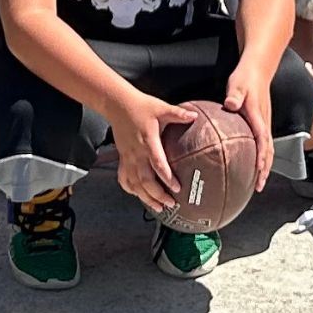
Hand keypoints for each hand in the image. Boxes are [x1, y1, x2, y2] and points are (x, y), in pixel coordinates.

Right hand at [111, 95, 190, 211]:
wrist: (118, 105)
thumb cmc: (141, 106)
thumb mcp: (161, 108)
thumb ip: (178, 114)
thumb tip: (195, 116)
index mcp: (148, 141)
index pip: (158, 164)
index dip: (167, 178)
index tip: (177, 188)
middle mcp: (136, 153)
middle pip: (145, 180)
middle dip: (157, 195)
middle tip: (171, 203)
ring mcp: (128, 158)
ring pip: (134, 184)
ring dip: (146, 197)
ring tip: (159, 207)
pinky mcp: (122, 159)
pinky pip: (124, 179)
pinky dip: (131, 190)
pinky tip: (139, 195)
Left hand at [221, 64, 274, 190]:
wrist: (258, 69)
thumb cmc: (246, 77)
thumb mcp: (237, 85)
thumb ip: (234, 95)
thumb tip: (231, 104)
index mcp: (258, 116)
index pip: (262, 140)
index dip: (261, 157)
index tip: (258, 171)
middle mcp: (264, 122)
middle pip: (269, 150)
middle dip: (265, 169)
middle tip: (260, 186)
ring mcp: (264, 123)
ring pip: (268, 149)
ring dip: (265, 166)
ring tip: (259, 182)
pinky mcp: (261, 122)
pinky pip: (264, 143)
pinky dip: (263, 157)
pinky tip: (255, 164)